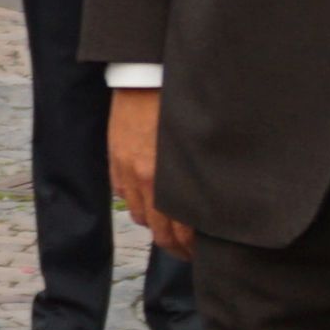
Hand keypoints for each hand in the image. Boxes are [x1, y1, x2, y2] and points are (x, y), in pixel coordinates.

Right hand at [106, 86, 191, 257]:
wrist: (146, 75)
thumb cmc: (178, 103)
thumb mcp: (198, 143)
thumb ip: (202, 175)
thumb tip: (213, 202)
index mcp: (172, 178)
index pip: (181, 231)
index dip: (191, 248)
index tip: (200, 253)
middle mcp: (148, 179)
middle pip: (160, 231)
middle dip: (176, 247)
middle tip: (189, 253)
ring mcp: (128, 171)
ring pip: (140, 216)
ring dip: (155, 224)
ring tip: (168, 225)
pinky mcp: (115, 161)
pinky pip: (124, 195)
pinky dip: (137, 202)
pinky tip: (149, 198)